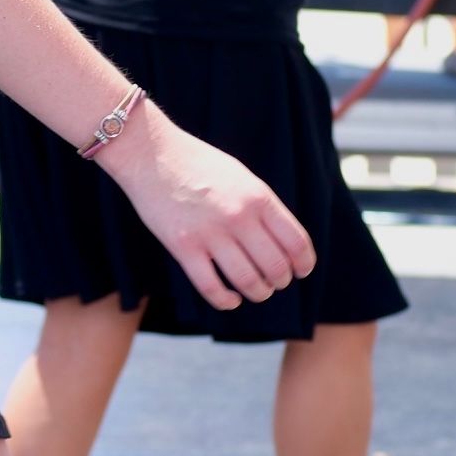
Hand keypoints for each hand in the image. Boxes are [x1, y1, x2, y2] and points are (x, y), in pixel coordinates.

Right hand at [95, 101, 316, 309]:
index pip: (296, 242)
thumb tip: (283, 244)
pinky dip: (226, 301)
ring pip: (248, 282)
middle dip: (280, 281)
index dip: (304, 264)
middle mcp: (238, 216)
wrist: (151, 154)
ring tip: (256, 292)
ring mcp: (210, 233)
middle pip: (276, 267)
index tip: (300, 271)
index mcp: (258, 197)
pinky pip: (212, 287)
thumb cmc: (198, 165)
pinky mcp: (182, 247)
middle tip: (275, 282)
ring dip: (258, 293)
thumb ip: (262, 207)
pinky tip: (230, 299)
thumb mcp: (241, 177)